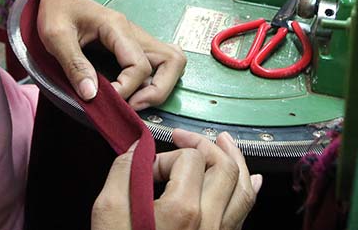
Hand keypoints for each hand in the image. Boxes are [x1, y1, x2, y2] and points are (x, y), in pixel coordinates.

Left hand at [37, 0, 185, 107]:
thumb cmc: (58, 10)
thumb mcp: (56, 36)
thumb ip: (73, 65)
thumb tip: (91, 95)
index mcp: (117, 28)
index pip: (139, 65)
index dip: (126, 88)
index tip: (105, 99)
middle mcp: (134, 33)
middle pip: (171, 61)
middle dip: (157, 91)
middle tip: (132, 106)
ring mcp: (137, 40)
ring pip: (171, 63)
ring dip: (160, 87)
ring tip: (135, 102)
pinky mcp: (134, 47)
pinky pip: (158, 65)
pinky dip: (153, 82)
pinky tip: (133, 92)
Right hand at [92, 130, 261, 229]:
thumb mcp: (107, 214)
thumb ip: (123, 173)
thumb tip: (139, 149)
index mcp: (184, 211)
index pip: (189, 160)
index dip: (166, 156)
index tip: (145, 170)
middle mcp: (211, 223)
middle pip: (224, 168)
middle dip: (204, 146)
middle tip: (183, 136)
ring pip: (243, 190)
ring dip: (234, 161)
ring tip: (223, 142)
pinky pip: (244, 215)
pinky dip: (248, 191)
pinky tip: (250, 180)